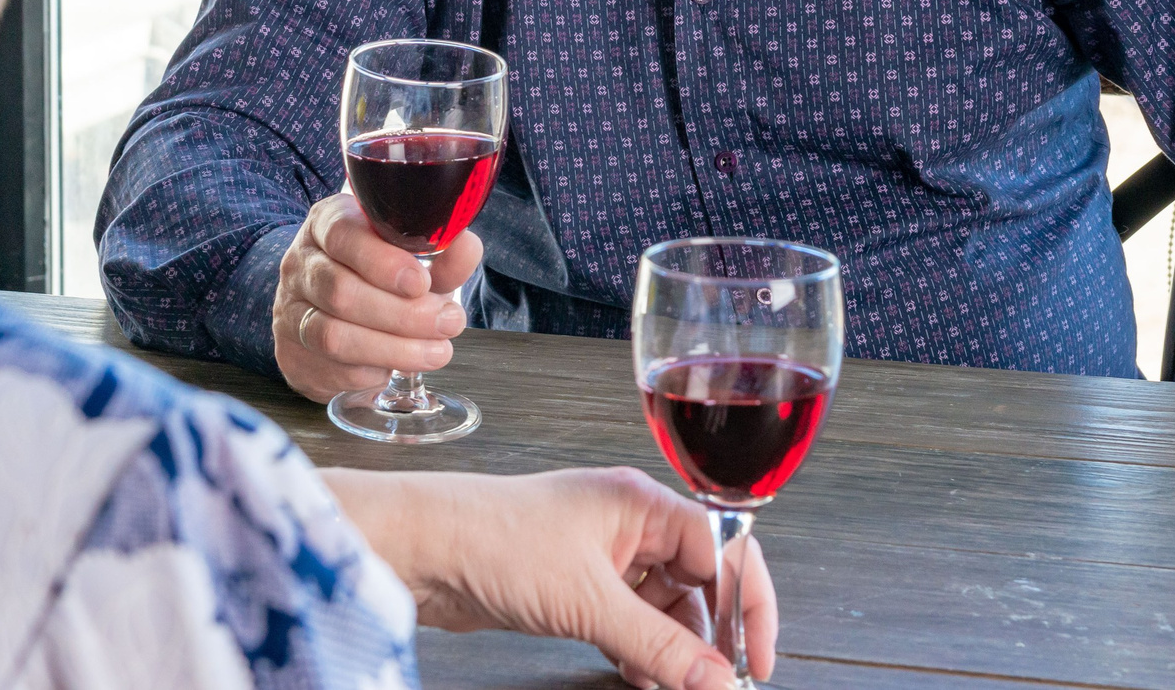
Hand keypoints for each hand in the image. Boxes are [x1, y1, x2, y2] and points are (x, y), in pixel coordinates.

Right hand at [272, 191, 483, 402]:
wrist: (324, 308)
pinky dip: (373, 370)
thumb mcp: (408, 257)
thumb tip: (467, 247)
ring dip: (393, 349)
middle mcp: (301, 264)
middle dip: (402, 313)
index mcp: (327, 224)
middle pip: (341, 291)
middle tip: (447, 323)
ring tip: (436, 352)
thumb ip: (439, 256)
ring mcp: (290, 310)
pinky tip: (397, 365)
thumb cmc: (375, 275)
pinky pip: (333, 368)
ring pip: (334, 335)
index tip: (421, 282)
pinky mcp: (292, 353)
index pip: (344, 235)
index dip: (382, 262)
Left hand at [324, 467, 774, 689]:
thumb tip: (715, 680)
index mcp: (642, 503)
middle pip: (699, 580)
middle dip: (711, 633)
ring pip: (663, 605)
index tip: (755, 658)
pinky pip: (628, 618)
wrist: (418, 549)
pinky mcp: (572, 583)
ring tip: (677, 687)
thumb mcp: (587, 602)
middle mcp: (627, 523)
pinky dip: (640, 650)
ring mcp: (599, 553)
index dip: (748, 603)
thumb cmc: (492, 542)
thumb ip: (658, 646)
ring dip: (674, 648)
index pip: (725, 549)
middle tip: (717, 683)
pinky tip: (641, 678)